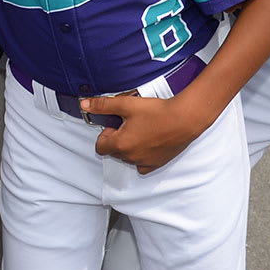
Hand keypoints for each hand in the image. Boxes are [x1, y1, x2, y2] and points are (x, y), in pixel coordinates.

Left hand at [78, 92, 210, 172]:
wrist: (184, 119)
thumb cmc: (157, 111)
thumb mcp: (126, 104)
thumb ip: (103, 105)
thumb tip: (84, 104)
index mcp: (121, 144)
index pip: (100, 146)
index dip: (105, 133)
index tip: (115, 124)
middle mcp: (131, 157)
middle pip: (114, 152)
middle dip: (117, 139)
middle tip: (129, 124)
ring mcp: (144, 162)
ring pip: (128, 158)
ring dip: (129, 147)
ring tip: (141, 130)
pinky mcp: (157, 163)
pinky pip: (142, 165)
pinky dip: (141, 156)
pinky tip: (148, 143)